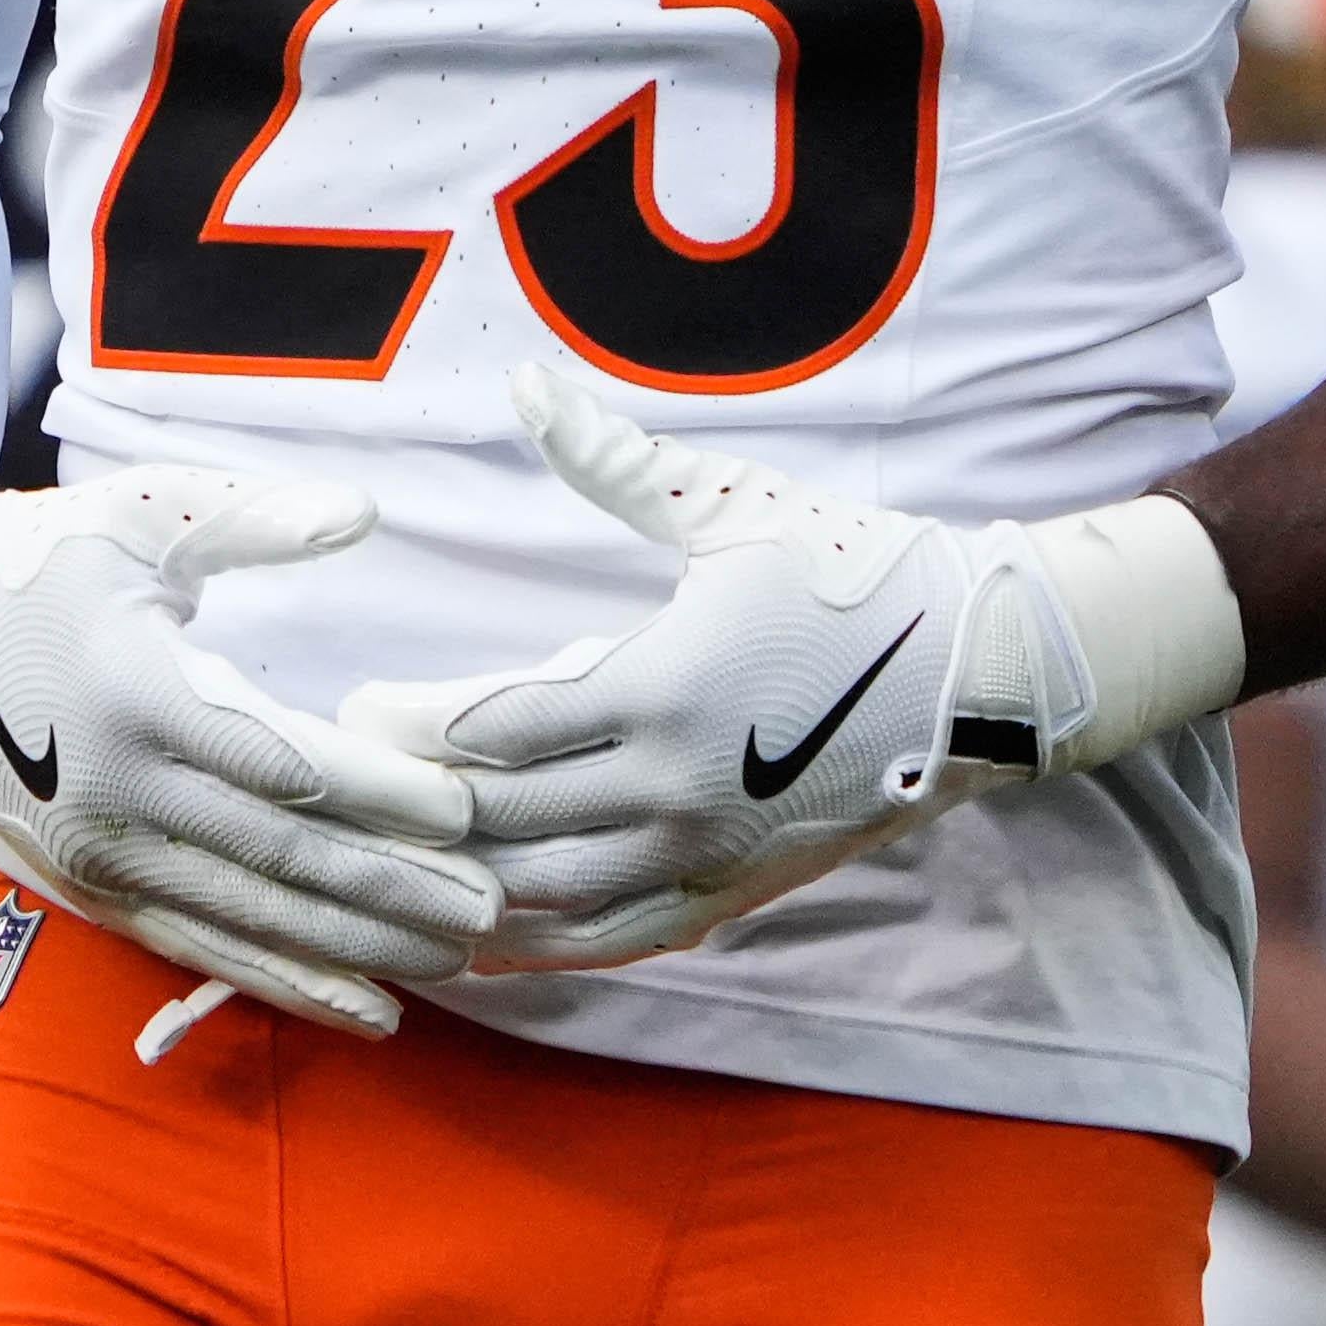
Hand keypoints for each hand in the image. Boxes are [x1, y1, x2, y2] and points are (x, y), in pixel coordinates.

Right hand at [0, 457, 497, 1038]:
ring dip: (361, 946)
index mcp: (137, 694)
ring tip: (459, 958)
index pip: (284, 760)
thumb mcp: (141, 513)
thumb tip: (362, 512)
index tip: (469, 810)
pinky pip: (205, 952)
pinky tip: (371, 1010)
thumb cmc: (45, 557)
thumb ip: (254, 518)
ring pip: (254, 917)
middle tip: (497, 906)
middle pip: (282, 856)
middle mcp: (117, 792)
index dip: (380, 792)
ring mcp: (101, 855)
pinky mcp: (93, 893)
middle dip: (395, 888)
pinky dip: (291, 985)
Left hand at [342, 364, 1241, 971]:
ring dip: (460, 892)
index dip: (411, 725)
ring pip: (547, 904)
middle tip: (345, 780)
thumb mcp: (727, 506)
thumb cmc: (849, 571)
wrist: (980, 669)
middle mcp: (674, 795)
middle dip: (413, 807)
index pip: (494, 733)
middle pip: (501, 825)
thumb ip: (612, 458)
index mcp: (659, 695)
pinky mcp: (735, 897)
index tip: (358, 703)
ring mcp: (706, 859)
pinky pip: (613, 940)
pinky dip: (537, 945)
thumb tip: (523, 379)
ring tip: (386, 871)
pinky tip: (483, 940)